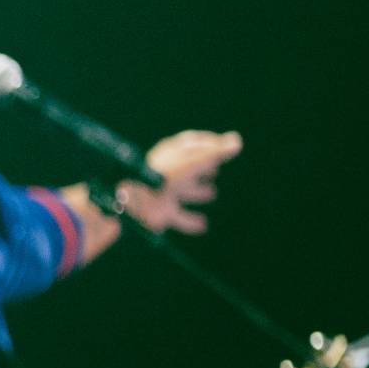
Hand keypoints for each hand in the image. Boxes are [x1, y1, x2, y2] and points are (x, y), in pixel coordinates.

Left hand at [118, 129, 243, 234]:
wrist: (132, 200)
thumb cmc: (162, 176)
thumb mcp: (193, 162)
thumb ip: (215, 152)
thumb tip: (236, 141)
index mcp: (172, 155)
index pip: (192, 145)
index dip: (209, 144)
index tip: (226, 146)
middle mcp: (168, 172)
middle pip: (187, 167)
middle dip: (202, 167)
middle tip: (215, 169)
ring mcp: (163, 193)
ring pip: (183, 191)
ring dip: (197, 191)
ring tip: (211, 193)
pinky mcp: (159, 212)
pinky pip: (178, 217)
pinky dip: (190, 221)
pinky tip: (202, 226)